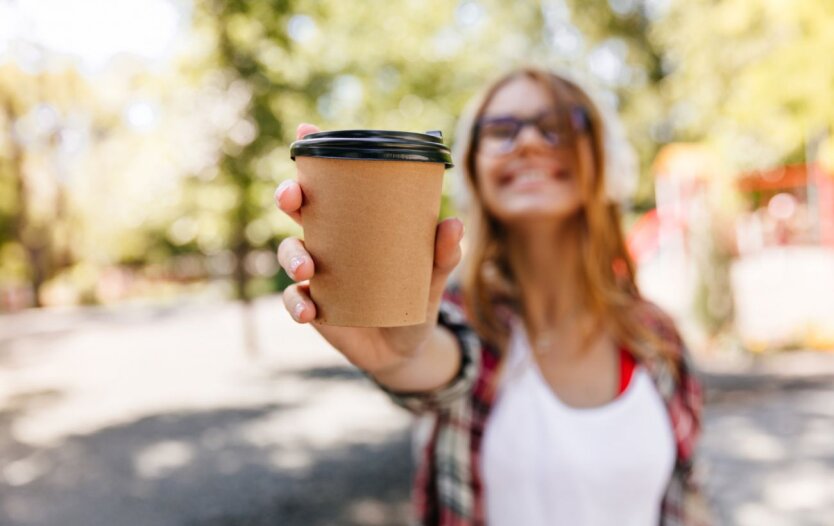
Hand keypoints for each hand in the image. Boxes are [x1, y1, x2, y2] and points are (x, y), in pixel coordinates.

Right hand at [276, 123, 464, 375]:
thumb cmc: (416, 300)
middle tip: (291, 198)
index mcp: (356, 222)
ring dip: (291, 255)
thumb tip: (452, 223)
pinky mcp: (313, 306)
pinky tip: (309, 310)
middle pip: (299, 209)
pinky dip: (296, 304)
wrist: (405, 350)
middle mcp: (331, 242)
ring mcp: (318, 274)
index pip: (333, 183)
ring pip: (290, 251)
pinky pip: (294, 300)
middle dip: (288, 196)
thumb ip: (442, 254)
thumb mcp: (433, 277)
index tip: (305, 131)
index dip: (314, 156)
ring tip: (307, 269)